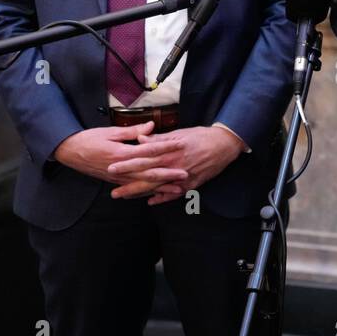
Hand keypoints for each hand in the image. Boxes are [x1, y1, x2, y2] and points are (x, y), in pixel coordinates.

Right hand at [53, 122, 188, 193]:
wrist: (69, 152)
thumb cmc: (89, 139)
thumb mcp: (110, 132)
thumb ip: (132, 131)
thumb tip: (152, 126)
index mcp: (122, 153)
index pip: (149, 150)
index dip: (166, 148)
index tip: (181, 145)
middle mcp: (121, 168)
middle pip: (149, 172)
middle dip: (169, 174)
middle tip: (186, 173)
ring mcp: (118, 178)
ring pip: (144, 185)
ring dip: (162, 187)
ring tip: (178, 188)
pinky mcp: (115, 182)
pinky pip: (134, 189)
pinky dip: (148, 193)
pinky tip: (158, 195)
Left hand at [106, 125, 244, 203]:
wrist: (224, 144)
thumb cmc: (201, 136)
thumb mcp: (179, 134)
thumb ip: (159, 139)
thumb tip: (140, 139)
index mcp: (170, 150)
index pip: (144, 157)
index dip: (127, 163)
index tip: (112, 167)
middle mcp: (175, 165)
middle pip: (147, 175)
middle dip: (129, 183)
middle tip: (112, 191)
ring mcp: (183, 176)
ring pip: (158, 187)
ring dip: (141, 193)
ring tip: (125, 196)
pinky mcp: (191, 184)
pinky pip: (174, 193)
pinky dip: (162, 198)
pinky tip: (150, 202)